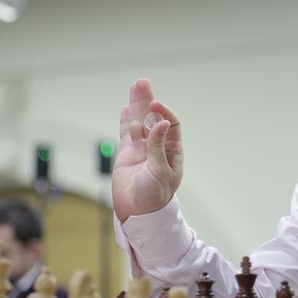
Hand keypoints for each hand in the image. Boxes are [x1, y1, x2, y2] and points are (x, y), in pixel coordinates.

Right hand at [112, 79, 183, 222]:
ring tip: (135, 86)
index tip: (155, 107)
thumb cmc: (154, 197)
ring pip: (138, 123)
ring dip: (136, 106)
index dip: (163, 114)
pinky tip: (125, 108)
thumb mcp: (160, 172)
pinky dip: (125, 121)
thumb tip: (160, 124)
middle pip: (152, 118)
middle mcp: (157, 147)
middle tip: (142, 83)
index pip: (170, 125)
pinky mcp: (127, 155)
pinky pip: (126, 134)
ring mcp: (141, 150)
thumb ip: (158, 148)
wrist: (137, 213)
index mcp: (172, 151)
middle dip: (148, 101)